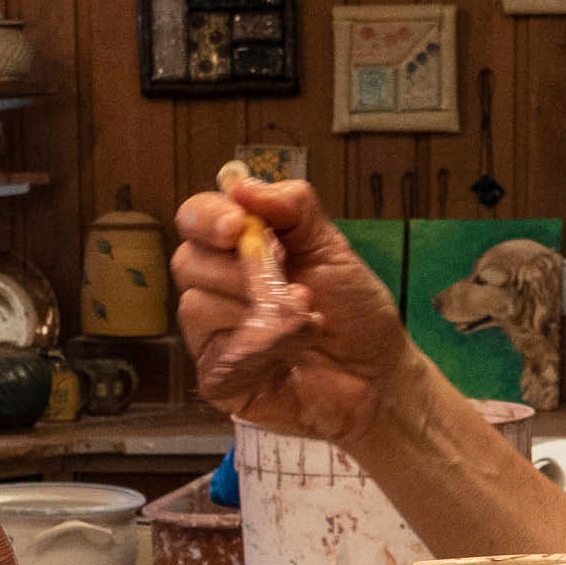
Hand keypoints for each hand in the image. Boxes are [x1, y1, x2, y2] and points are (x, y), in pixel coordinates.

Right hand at [173, 174, 414, 441]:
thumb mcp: (332, 249)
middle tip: (295, 289)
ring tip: (307, 325)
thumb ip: (295, 209)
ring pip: (196, 307)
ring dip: (260, 313)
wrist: (378, 376)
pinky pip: (216, 356)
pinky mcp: (217, 378)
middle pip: (187, 261)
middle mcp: (215, 288)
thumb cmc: (354, 312)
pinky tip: (290, 359)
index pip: (195, 218)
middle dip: (242, 271)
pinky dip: (260, 352)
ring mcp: (212, 335)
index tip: (238, 226)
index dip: (208, 218)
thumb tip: (243, 186)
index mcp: (238, 249)